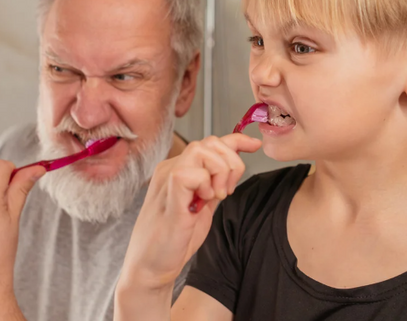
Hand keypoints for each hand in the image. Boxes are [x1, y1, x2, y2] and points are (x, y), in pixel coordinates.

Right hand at [119, 134, 261, 291]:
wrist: (151, 266)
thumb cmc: (174, 239)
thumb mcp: (203, 206)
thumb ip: (215, 185)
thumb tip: (234, 168)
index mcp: (179, 169)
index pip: (211, 143)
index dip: (236, 140)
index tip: (255, 145)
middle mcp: (171, 168)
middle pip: (210, 143)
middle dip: (231, 163)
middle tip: (227, 192)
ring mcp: (167, 178)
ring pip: (201, 150)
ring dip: (219, 173)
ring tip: (214, 198)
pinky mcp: (168, 194)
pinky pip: (190, 172)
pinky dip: (204, 184)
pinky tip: (201, 202)